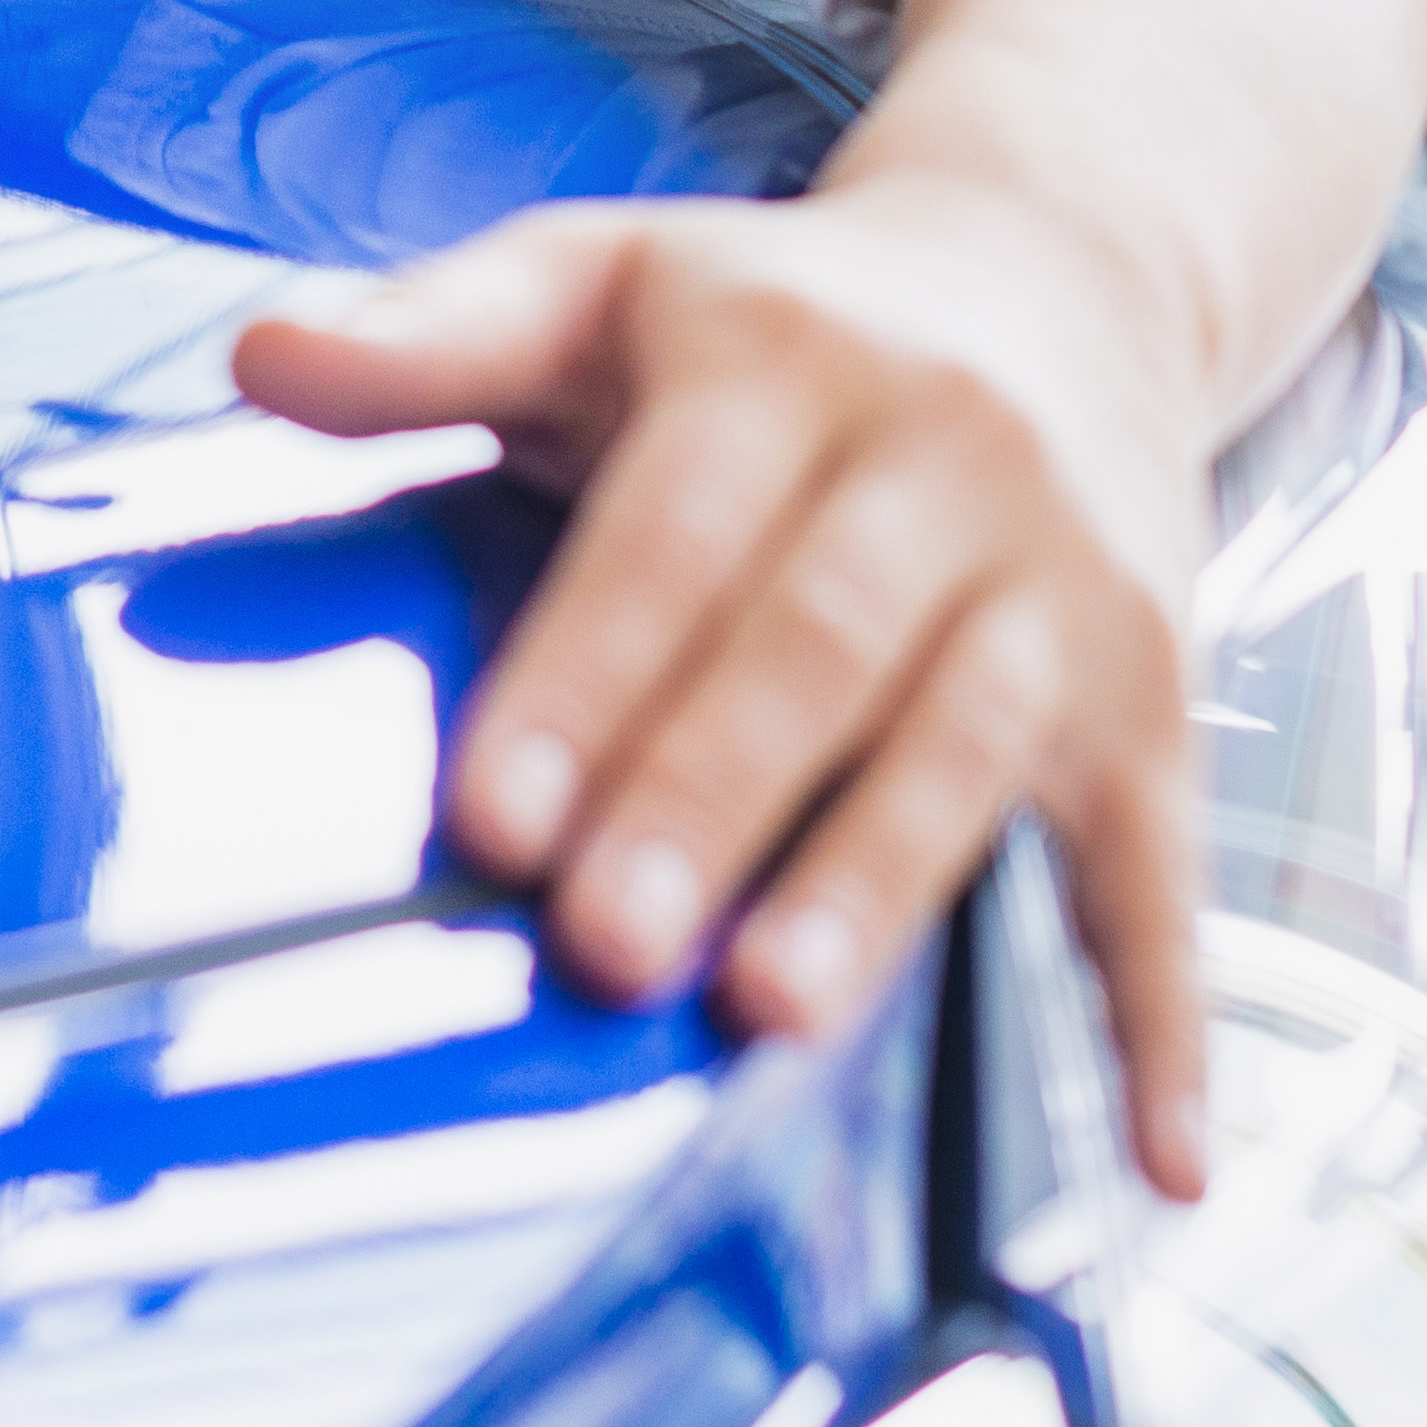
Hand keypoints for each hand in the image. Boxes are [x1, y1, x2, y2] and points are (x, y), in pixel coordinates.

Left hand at [236, 165, 1220, 1194]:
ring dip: (879, 880)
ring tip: (778, 1006)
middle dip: (707, 800)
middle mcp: (946, 457)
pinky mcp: (1153, 694)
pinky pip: (1164, 862)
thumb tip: (261, 356)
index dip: (583, 674)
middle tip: (606, 942)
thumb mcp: (600, 278)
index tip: (489, 811)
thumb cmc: (777, 316)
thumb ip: (437, 332)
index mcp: (782, 359)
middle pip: (816, 644)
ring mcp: (1067, 583)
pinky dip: (1161, 1014)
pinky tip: (1157, 1156)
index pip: (671, 534)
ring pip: (971, 742)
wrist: (1063, 269)